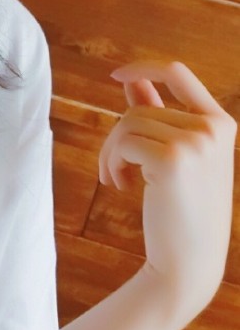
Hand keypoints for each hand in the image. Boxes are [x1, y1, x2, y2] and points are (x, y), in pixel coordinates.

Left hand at [99, 60, 235, 316]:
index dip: (144, 68)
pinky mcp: (173, 159)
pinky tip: (119, 185)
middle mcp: (213, 129)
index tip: (117, 75)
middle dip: (115, 136)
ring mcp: (196, 142)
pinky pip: (122, 143)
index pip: (178, 73)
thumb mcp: (175, 155)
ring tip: (114, 177)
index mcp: (220, 123)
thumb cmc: (180, 209)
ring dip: (110, 152)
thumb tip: (131, 80)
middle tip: (111, 168)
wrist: (188, 261)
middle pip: (137, 108)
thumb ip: (156, 115)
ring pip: (125, 124)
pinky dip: (110, 162)